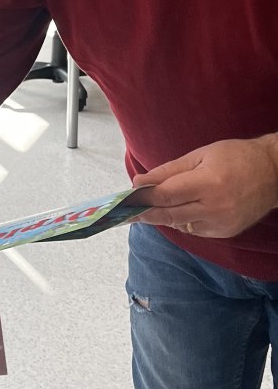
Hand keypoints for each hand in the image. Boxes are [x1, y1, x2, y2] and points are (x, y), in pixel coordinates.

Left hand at [134, 136, 277, 238]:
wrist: (273, 173)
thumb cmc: (235, 157)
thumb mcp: (200, 156)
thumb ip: (168, 171)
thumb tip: (139, 182)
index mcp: (208, 183)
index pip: (166, 196)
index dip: (143, 198)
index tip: (126, 198)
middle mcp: (215, 208)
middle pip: (169, 215)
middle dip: (145, 213)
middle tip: (125, 213)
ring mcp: (221, 223)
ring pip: (180, 224)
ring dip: (163, 217)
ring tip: (149, 209)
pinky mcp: (226, 233)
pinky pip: (194, 229)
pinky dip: (183, 220)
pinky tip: (182, 209)